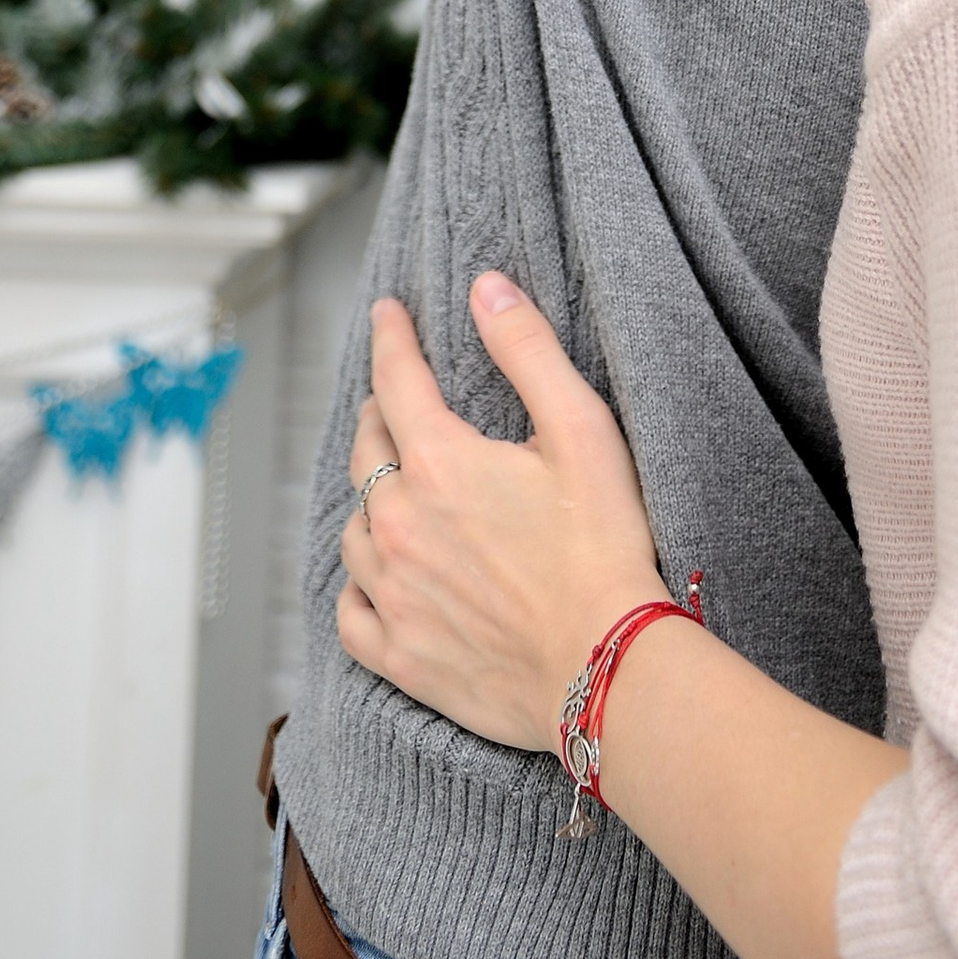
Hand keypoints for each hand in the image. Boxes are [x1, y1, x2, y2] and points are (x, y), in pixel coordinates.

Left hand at [336, 277, 664, 755]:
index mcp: (439, 464)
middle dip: (381, 413)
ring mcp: (394, 595)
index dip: (392, 338)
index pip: (396, 380)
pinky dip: (357, 585)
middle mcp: (399, 525)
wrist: (606, 670)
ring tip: (389, 486)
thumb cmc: (603, 550)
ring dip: (369, 497)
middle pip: (368, 450)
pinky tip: (375, 576)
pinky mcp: (400, 656)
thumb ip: (527, 350)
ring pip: (354, 528)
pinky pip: (351, 612)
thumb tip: (485, 288)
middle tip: (397, 400)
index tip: (387, 313)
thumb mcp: (581, 429)